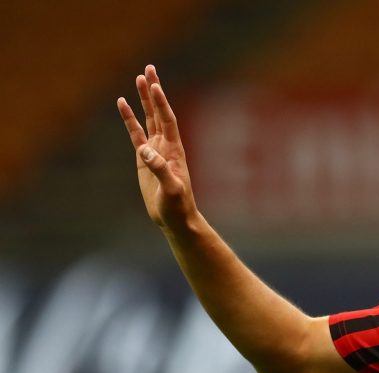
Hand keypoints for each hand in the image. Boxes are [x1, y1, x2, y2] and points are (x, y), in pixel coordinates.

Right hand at [117, 65, 197, 228]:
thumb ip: (160, 170)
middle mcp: (166, 146)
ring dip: (143, 100)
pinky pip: (135, 134)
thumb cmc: (177, 206)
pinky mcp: (144, 160)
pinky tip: (122, 104)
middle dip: (154, 91)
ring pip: (148, 119)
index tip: (155, 84)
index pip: (167, 120)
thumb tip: (144, 152)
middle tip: (149, 69)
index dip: (161, 102)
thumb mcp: (171, 190)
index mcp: (174, 150)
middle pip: (159, 113)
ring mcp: (154, 151)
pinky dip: (129, 119)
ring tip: (139, 79)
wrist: (175, 218)